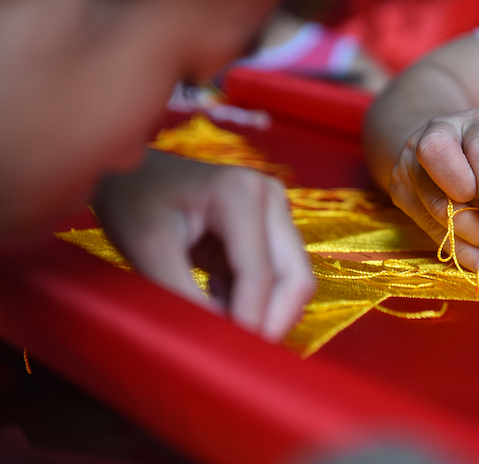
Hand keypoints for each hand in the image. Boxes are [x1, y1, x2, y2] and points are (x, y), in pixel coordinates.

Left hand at [92, 150, 314, 340]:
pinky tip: (218, 305)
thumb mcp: (147, 246)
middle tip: (242, 354)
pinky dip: (252, 301)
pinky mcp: (268, 230)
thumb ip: (181, 292)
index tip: (227, 354)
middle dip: (274, 319)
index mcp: (242, 194)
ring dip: (265, 311)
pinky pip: (275, 278)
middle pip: (295, 275)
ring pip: (291, 279)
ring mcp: (273, 213)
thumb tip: (217, 336)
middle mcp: (270, 198)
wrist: (133, 175)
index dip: (249, 318)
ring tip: (222, 327)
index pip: (260, 272)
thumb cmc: (133, 200)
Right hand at [389, 108, 478, 272]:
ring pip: (434, 204)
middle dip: (473, 210)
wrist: (446, 149)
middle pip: (441, 164)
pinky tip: (476, 260)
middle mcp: (435, 133)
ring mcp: (410, 161)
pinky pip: (426, 226)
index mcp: (474, 122)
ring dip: (468, 236)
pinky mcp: (399, 189)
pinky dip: (455, 248)